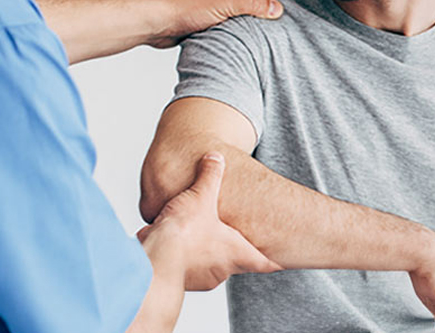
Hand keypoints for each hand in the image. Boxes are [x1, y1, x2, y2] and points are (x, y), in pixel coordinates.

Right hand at [138, 153, 281, 290]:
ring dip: (211, 254)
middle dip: (236, 251)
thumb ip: (210, 175)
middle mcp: (222, 270)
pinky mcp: (181, 278)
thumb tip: (215, 157)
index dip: (274, 260)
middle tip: (240, 240)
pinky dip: (190, 258)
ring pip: (213, 266)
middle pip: (238, 262)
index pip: (264, 262)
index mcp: (236, 253)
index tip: (281, 261)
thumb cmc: (184, 234)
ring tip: (208, 238)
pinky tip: (184, 244)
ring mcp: (201, 278)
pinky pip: (191, 268)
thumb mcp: (202, 195)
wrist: (153, 260)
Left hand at [147, 0, 287, 47]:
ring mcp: (210, 1)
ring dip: (251, 2)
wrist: (158, 23)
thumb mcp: (225, 5)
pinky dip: (238, 18)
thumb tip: (277, 7)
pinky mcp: (203, 16)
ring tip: (266, 13)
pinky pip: (227, 14)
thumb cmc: (186, 9)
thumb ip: (252, 5)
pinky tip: (242, 30)